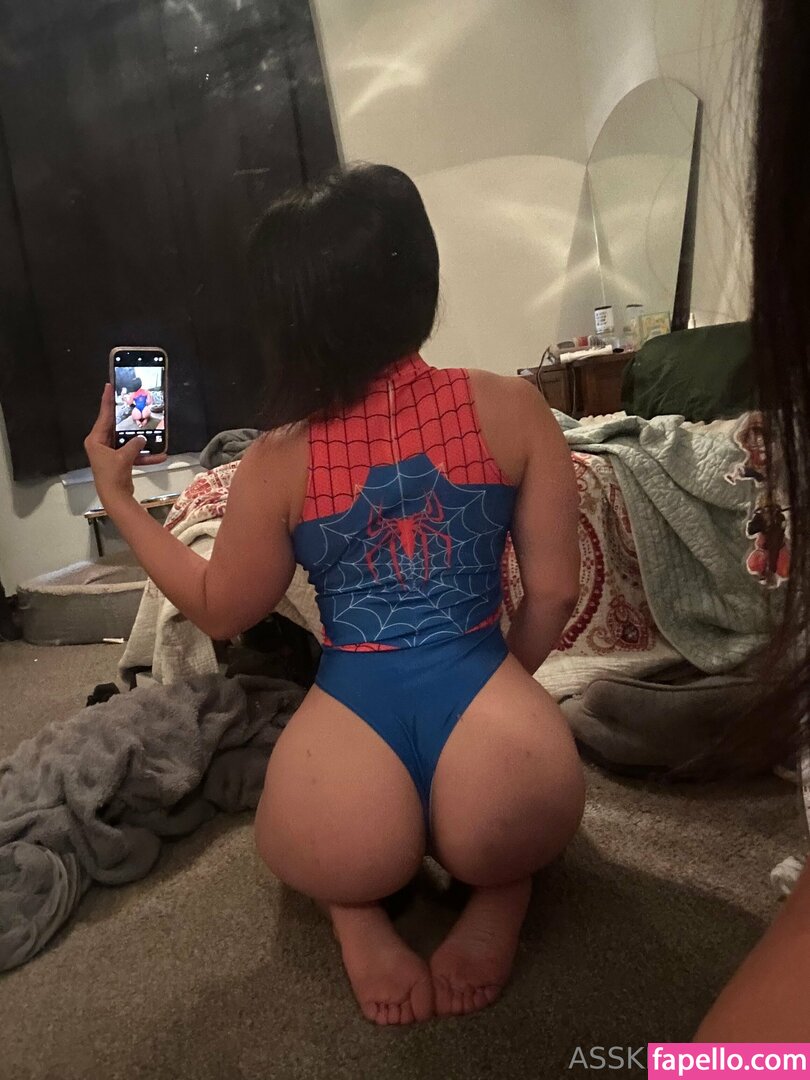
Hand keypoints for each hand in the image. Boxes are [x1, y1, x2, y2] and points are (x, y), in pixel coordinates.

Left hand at [84, 384, 166, 507]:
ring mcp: (110, 453)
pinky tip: (160, 456)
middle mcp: (100, 444)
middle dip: (128, 420)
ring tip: (153, 431)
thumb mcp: (124, 457)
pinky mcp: (119, 462)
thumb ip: (134, 444)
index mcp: (96, 440)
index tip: (109, 385)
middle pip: (116, 427)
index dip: (107, 400)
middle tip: (135, 404)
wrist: (115, 498)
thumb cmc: (112, 475)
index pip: (103, 416)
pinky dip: (144, 456)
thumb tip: (143, 438)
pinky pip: (132, 454)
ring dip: (140, 441)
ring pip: (126, 441)